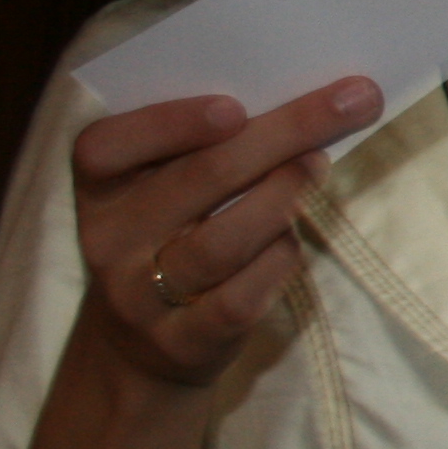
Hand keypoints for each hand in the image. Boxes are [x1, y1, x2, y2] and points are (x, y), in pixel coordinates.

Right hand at [70, 78, 376, 388]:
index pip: (104, 148)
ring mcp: (142, 296)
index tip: (234, 107)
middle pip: (195, 180)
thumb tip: (310, 97)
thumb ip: (206, 149)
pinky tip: (294, 237)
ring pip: (219, 242)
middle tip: (346, 104)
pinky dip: (278, 260)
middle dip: (279, 135)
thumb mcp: (162, 194)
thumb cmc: (170, 241)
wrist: (139, 351)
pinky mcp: (181, 342)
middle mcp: (110, 241)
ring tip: (320, 164)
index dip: (166, 124)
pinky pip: (238, 298)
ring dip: (282, 196)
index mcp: (100, 191)